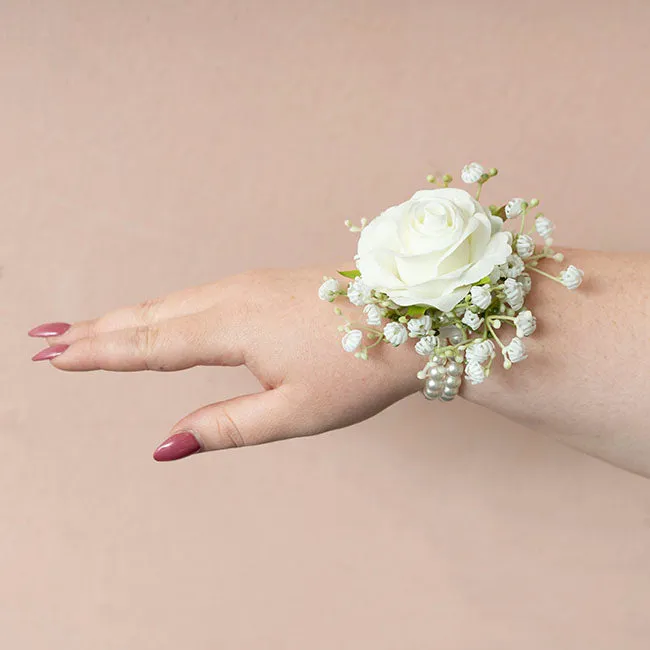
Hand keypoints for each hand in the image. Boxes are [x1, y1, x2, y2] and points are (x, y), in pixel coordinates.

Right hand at [29, 266, 423, 460]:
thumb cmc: (358, 368)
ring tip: (85, 330)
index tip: (51, 354)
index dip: (97, 352)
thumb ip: (224, 427)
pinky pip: (198, 296)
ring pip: (172, 302)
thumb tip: (165, 446)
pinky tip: (154, 317)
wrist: (414, 318)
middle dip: (96, 330)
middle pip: (149, 316)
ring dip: (125, 317)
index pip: (148, 345)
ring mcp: (248, 284)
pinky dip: (163, 308)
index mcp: (232, 328)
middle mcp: (231, 297)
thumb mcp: (293, 412)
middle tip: (44, 337)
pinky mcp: (264, 283)